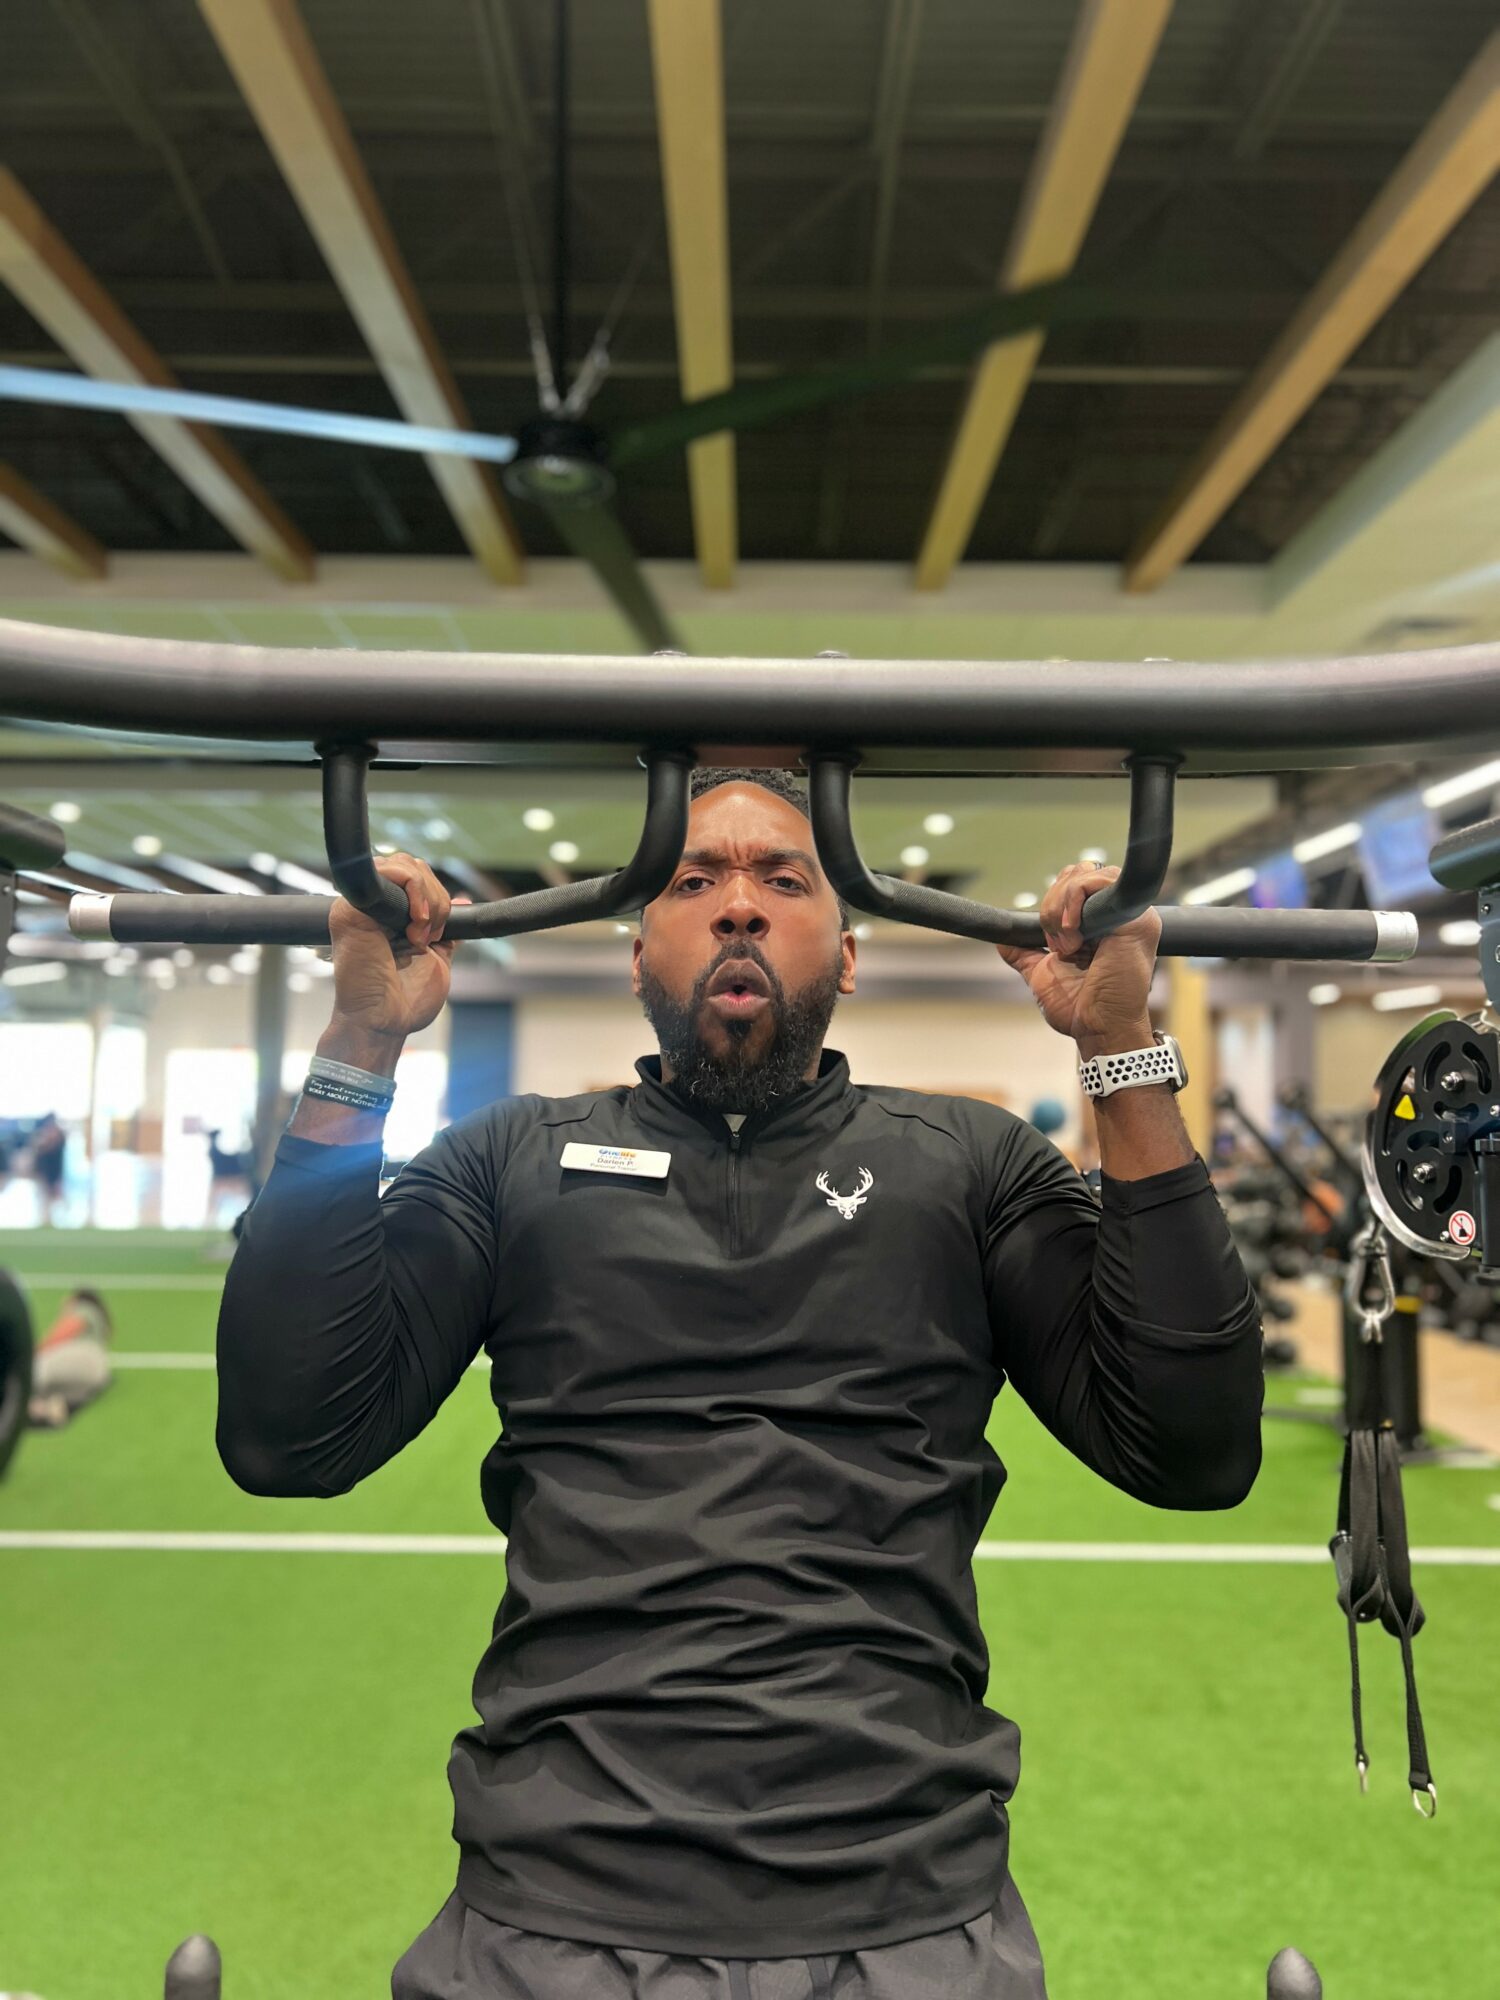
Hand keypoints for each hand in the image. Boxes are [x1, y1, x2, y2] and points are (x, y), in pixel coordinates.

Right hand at [326, 854, 465, 1043]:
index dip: (437, 895)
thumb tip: (463, 902)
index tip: (442, 931)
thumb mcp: (437, 958)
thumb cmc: (407, 1000)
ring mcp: (360, 906)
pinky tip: (415, 925)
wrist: (387, 1021)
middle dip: (436, 896)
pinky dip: (413, 892)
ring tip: (421, 935)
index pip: (416, 875)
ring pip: (401, 865)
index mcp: (391, 916)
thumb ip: (446, 930)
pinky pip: (385, 874)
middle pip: (411, 865)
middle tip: (433, 934)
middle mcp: (374, 907)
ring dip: (427, 897)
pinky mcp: (349, 910)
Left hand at [994, 862, 1160, 1054]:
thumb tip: (1003, 939)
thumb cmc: (1079, 1008)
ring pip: (1084, 875)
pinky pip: (1099, 883)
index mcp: (1101, 922)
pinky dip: (1074, 904)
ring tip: (1068, 946)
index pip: (1074, 881)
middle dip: (1052, 904)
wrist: (1096, 1028)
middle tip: (1057, 945)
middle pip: (1077, 872)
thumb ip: (1024, 952)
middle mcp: (1118, 913)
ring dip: (1060, 908)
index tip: (1047, 937)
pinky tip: (1074, 937)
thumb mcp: (1042, 972)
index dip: (1052, 900)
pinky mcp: (1138, 918)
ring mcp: (1131, 913)